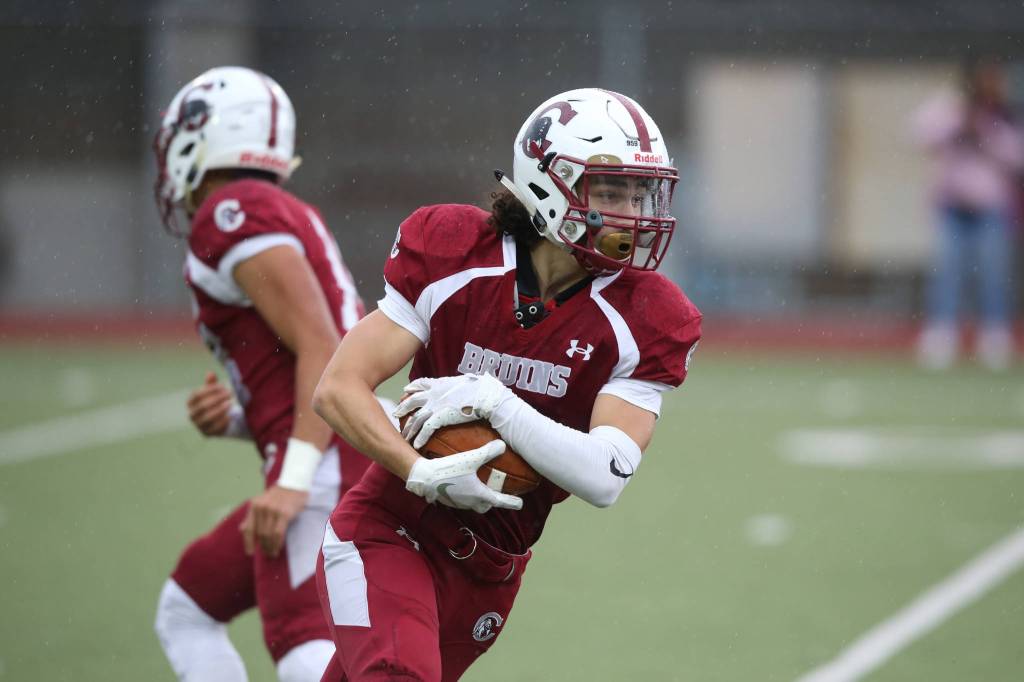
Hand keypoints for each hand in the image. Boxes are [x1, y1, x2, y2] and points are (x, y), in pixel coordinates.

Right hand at [187, 372, 233, 436]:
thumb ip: (212, 384)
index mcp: (191, 403)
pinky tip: (230, 416)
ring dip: (220, 410)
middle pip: (202, 406)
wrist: (221, 421)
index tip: (223, 386)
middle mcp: (192, 414)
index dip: (210, 390)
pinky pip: (214, 428)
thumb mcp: (214, 392)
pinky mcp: (206, 434)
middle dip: (217, 399)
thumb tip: (210, 373)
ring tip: (230, 404)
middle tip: (230, 394)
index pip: (197, 395)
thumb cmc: (216, 402)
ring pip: (207, 418)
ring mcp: (198, 425)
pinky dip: (222, 422)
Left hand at [239, 485, 308, 556]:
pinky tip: (278, 547)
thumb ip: (253, 516)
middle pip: (259, 534)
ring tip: (272, 553)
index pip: (248, 528)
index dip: (248, 543)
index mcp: (254, 506)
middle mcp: (261, 508)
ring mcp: (273, 510)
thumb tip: (243, 529)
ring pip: (268, 535)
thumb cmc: (279, 495)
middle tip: (267, 554)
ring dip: (270, 547)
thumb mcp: (262, 503)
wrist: (294, 484)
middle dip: (263, 546)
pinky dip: (277, 543)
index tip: (250, 553)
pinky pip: (278, 533)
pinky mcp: (284, 514)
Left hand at [395, 373, 508, 448]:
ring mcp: (436, 405)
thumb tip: (470, 382)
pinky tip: (415, 444)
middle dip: (403, 407)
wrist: (485, 396)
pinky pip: (426, 429)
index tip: (406, 390)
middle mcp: (434, 394)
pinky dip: (420, 437)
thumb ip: (462, 383)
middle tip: (396, 413)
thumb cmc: (482, 388)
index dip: (412, 387)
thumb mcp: (468, 381)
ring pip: (416, 418)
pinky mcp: (440, 417)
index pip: (421, 383)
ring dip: (409, 428)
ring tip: (403, 436)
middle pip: (412, 401)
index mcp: (440, 383)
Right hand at [405, 440, 522, 513]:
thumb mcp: (471, 458)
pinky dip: (467, 495)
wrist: (424, 477)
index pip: (499, 501)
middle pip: (485, 506)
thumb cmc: (449, 469)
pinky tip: (463, 484)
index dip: (511, 502)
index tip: (520, 503)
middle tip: (497, 494)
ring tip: (480, 488)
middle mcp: (470, 502)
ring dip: (479, 499)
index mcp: (479, 494)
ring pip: (473, 504)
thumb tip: (503, 445)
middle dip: (493, 502)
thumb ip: (488, 452)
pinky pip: (462, 500)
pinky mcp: (448, 500)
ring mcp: (458, 502)